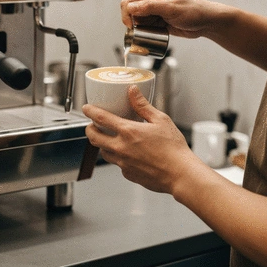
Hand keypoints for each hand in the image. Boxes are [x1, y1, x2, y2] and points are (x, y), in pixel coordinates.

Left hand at [82, 85, 197, 193]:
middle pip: (93, 137)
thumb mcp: (160, 120)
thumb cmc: (173, 148)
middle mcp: (121, 148)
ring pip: (103, 152)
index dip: (90, 111)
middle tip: (92, 124)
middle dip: (89, 129)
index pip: (100, 118)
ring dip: (102, 143)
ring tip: (109, 138)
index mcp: (128, 132)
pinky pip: (116, 163)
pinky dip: (117, 156)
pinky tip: (128, 153)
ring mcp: (122, 163)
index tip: (86, 108)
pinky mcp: (127, 174)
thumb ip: (143, 105)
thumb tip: (133, 91)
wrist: (180, 174)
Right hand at [121, 0, 223, 38]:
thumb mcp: (170, 8)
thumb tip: (131, 7)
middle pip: (130, 13)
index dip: (127, 16)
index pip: (128, 2)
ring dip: (141, 29)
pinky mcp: (156, 21)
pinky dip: (146, 32)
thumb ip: (150, 7)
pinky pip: (144, 28)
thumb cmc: (192, 11)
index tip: (132, 27)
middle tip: (146, 30)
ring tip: (155, 30)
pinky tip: (156, 33)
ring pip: (136, 22)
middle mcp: (149, 0)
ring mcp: (152, 11)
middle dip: (134, 24)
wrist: (205, 21)